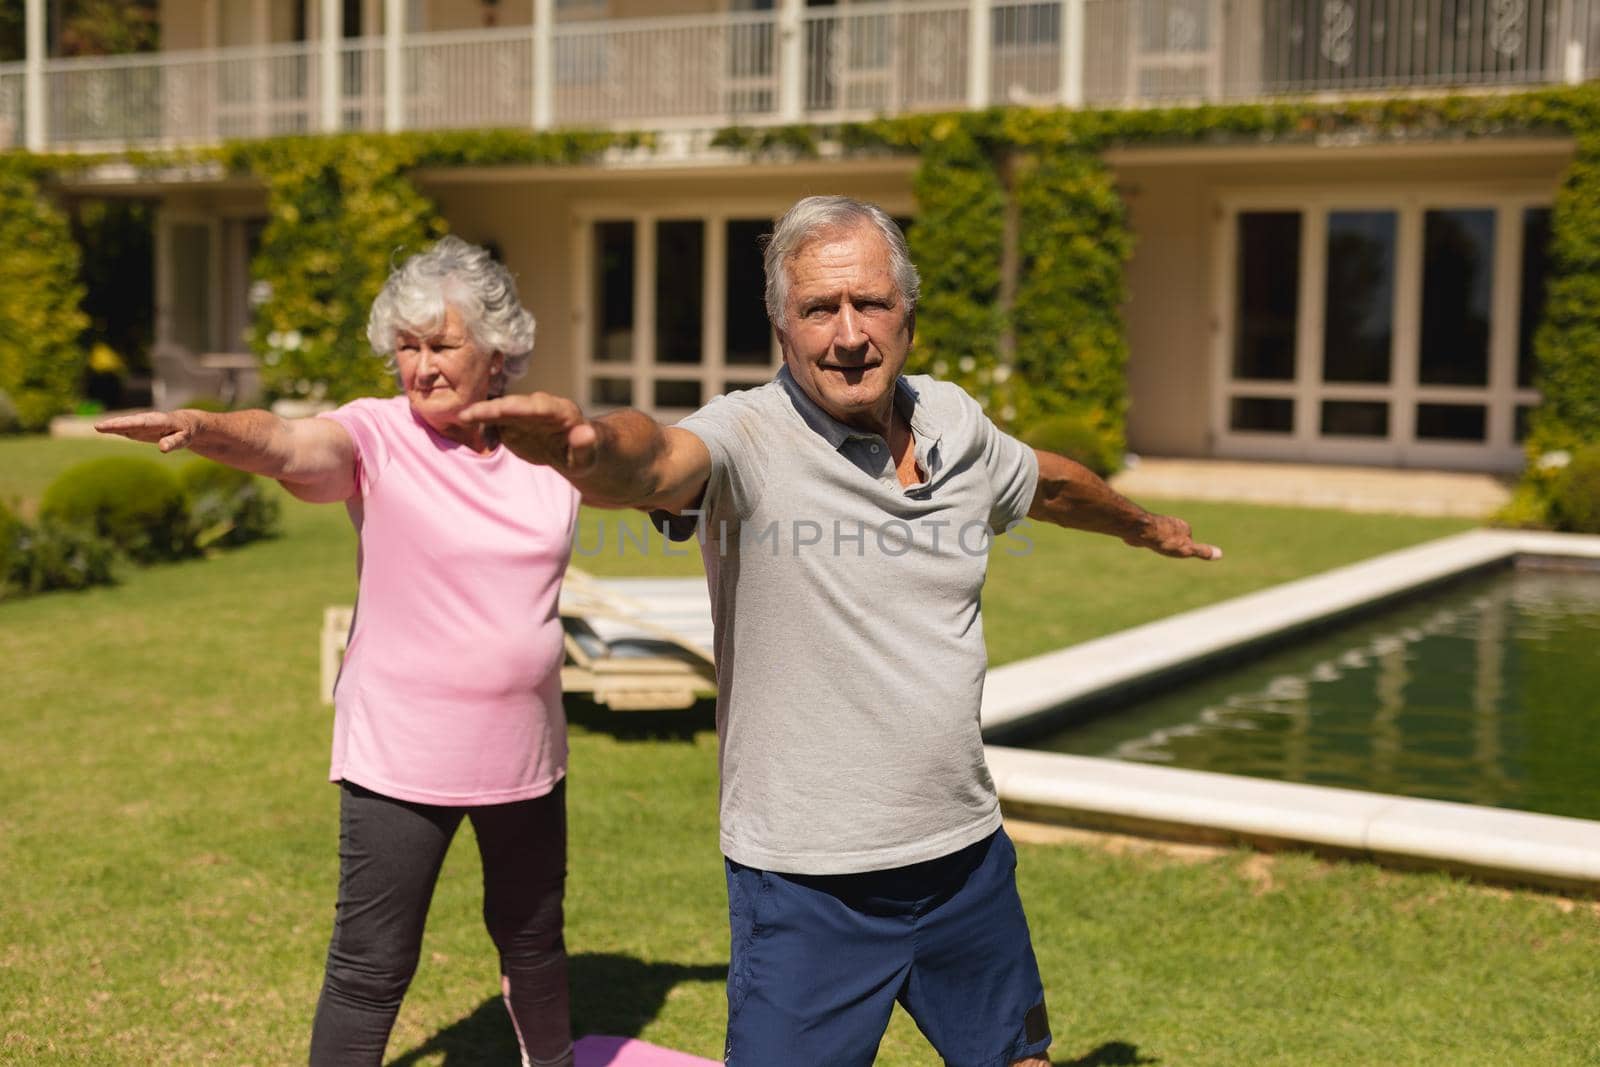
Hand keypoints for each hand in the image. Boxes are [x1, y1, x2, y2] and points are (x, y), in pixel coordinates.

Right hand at [95, 410, 203, 452]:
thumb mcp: (184, 438)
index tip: (115, 425)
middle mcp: (147, 420)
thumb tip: (163, 449)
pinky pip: (126, 428)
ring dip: (112, 425)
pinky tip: (103, 429)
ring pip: (125, 424)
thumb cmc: (185, 432)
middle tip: (98, 426)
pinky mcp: (139, 428)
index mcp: (159, 421)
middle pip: (129, 422)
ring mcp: (142, 423)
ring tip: (97, 427)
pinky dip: (115, 428)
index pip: (140, 423)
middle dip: (115, 424)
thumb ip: (174, 442)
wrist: (185, 423)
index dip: (126, 424)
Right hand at [459, 392, 598, 473]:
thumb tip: (586, 432)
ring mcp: (525, 413)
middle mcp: (540, 407)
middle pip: (514, 405)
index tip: (501, 410)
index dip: (519, 408)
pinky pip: (495, 421)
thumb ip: (585, 445)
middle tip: (468, 415)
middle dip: (492, 409)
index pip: (538, 407)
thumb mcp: (587, 456)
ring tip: (462, 418)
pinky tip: (475, 435)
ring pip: (501, 410)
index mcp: (561, 412)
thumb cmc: (584, 455)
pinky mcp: (513, 422)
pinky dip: (484, 426)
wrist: (573, 451)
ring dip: (482, 414)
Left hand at [1127, 513, 1221, 560]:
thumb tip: (1220, 554)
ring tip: (1150, 544)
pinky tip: (1137, 539)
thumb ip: (1202, 551)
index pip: (1187, 542)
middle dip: (1167, 547)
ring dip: (1155, 542)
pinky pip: (1145, 535)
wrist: (1140, 529)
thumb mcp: (1186, 549)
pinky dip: (1143, 539)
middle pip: (1173, 540)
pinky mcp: (1143, 525)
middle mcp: (1172, 523)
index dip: (1180, 550)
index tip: (1173, 550)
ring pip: (1158, 537)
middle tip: (1160, 547)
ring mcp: (1157, 523)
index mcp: (1184, 527)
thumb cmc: (1164, 540)